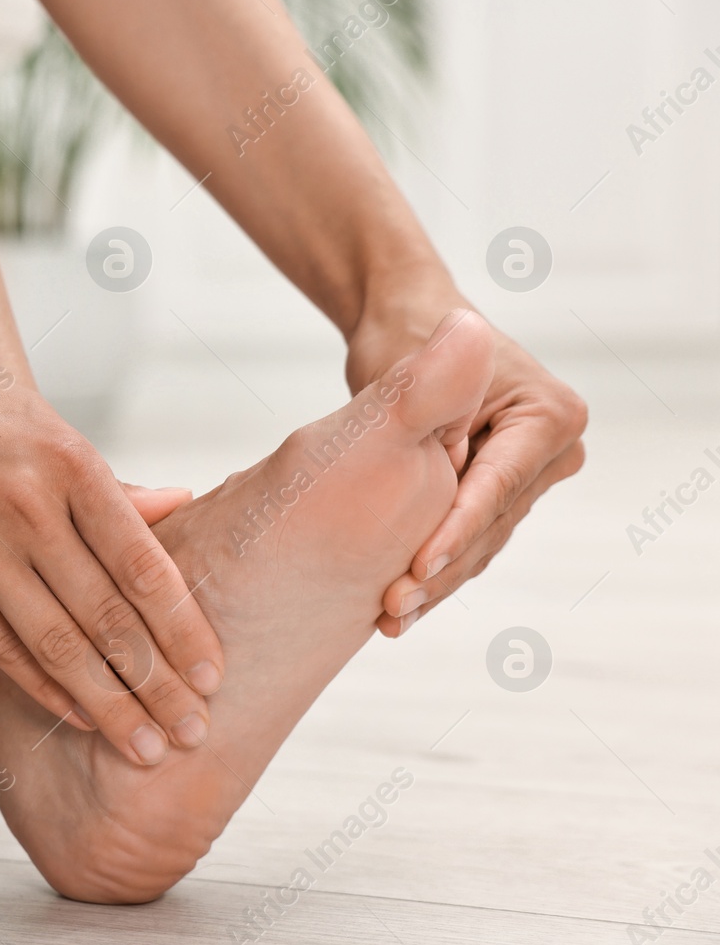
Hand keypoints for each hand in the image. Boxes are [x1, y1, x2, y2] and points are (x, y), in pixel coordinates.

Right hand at [0, 346, 223, 764]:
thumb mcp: (38, 425)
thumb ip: (106, 481)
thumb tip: (180, 505)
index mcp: (69, 464)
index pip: (145, 566)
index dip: (185, 630)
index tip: (214, 676)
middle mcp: (28, 508)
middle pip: (110, 617)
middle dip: (159, 685)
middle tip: (195, 733)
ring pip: (58, 644)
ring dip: (108, 704)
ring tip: (146, 747)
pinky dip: (43, 688)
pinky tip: (77, 716)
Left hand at [346, 300, 587, 634]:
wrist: (404, 325)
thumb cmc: (406, 342)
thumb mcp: (415, 378)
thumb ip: (434, 414)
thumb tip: (452, 460)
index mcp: (550, 416)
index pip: (495, 488)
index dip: (455, 532)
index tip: (418, 568)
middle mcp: (553, 449)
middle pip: (492, 523)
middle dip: (441, 569)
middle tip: (392, 609)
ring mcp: (532, 473)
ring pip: (483, 541)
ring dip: (438, 582)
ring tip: (390, 618)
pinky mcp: (501, 491)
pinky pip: (472, 538)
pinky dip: (439, 569)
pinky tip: (403, 607)